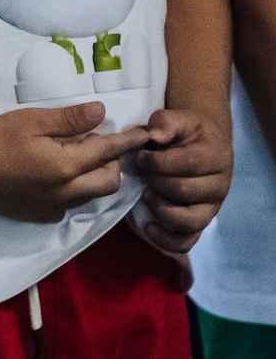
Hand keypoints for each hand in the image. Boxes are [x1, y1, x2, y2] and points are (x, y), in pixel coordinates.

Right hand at [0, 102, 146, 223]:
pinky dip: (72, 192)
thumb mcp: (32, 120)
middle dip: (112, 163)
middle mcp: (66, 192)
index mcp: (67, 166)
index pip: (109, 152)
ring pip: (90, 196)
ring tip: (74, 158)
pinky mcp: (38, 216)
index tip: (145, 134)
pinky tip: (52, 178)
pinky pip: (68, 206)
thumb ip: (70, 119)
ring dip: (92, 177)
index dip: (128, 141)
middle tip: (95, 142)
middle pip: (108, 182)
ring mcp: (52, 208)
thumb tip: (102, 113)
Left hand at [132, 107, 231, 252]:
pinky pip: (186, 240)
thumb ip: (165, 122)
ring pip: (188, 220)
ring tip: (145, 194)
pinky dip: (167, 239)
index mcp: (216, 158)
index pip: (187, 164)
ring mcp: (210, 207)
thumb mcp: (176, 118)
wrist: (200, 144)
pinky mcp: (199, 222)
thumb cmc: (185, 132)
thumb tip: (155, 135)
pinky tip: (149, 227)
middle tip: (141, 173)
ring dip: (160, 208)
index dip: (157, 162)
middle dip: (155, 181)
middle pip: (184, 191)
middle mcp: (219, 186)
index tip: (140, 156)